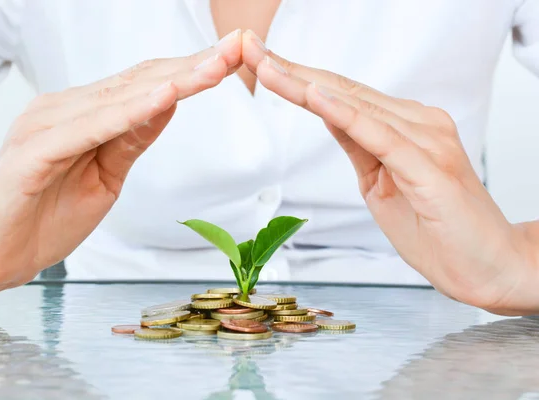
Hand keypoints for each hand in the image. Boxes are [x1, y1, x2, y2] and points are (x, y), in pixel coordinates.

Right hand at [0, 30, 241, 300]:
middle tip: (237, 47)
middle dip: (193, 65)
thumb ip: (132, 139)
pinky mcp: (33, 153)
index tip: (232, 58)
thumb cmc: (43, 218)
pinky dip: (128, 113)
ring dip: (172, 80)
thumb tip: (168, 104)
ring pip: (120, 98)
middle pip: (139, 81)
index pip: (145, 85)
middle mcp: (65, 109)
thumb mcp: (105, 177)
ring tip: (215, 65)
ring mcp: (46, 126)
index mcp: (83, 115)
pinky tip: (163, 98)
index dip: (190, 71)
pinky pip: (88, 129)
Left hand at [242, 30, 537, 314]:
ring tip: (269, 67)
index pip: (343, 95)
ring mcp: (427, 142)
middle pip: (344, 91)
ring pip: (356, 106)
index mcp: (406, 127)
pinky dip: (347, 115)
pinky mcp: (430, 168)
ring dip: (308, 84)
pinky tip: (317, 97)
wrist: (486, 267)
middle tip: (251, 50)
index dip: (298, 77)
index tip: (262, 63)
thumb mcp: (381, 183)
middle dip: (292, 71)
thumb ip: (360, 145)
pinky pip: (380, 136)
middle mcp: (419, 124)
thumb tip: (329, 114)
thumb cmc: (437, 229)